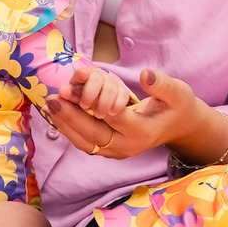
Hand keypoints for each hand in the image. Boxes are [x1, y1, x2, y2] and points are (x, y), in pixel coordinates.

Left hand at [46, 68, 199, 159]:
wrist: (177, 126)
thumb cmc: (177, 106)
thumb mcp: (177, 92)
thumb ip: (162, 85)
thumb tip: (145, 75)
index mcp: (144, 132)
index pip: (115, 119)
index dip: (94, 105)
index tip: (75, 90)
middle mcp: (128, 146)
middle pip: (95, 135)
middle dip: (71, 117)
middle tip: (53, 99)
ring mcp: (117, 151)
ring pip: (86, 142)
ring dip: (66, 124)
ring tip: (50, 105)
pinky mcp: (109, 149)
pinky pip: (85, 142)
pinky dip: (70, 128)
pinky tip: (57, 112)